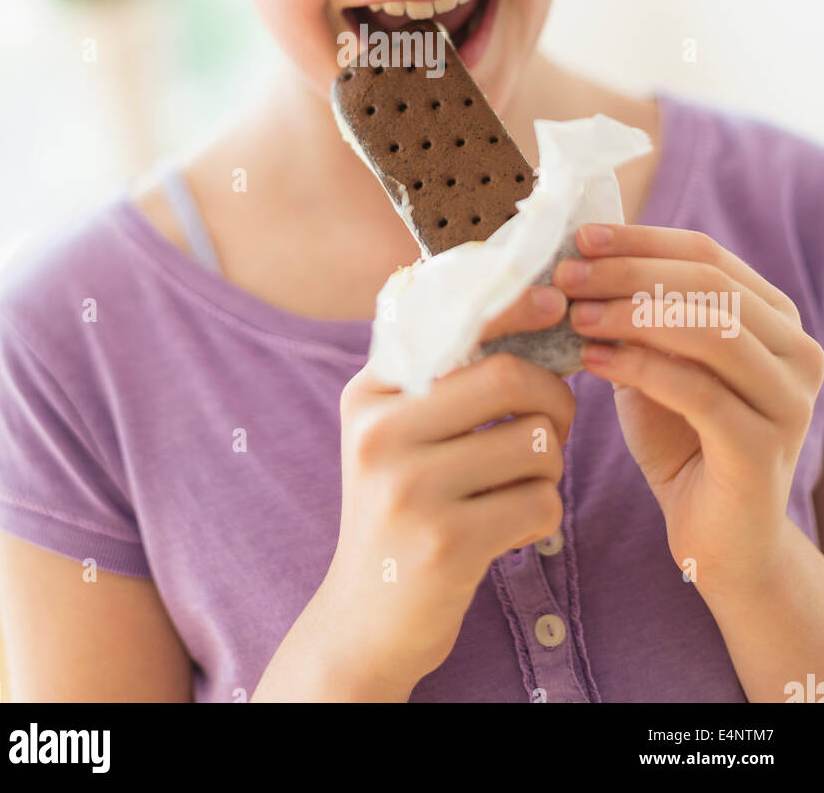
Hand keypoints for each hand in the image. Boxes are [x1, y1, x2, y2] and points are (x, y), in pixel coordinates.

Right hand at [322, 281, 573, 693]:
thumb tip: (519, 306)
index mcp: (368, 393)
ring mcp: (410, 487)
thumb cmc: (400, 511)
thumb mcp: (394, 435)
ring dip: (549, 467)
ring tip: (517, 487)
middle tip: (553, 426)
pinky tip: (511, 530)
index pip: (451, 325)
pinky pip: (540, 501)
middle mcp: (380, 431)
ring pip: (535, 443)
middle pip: (509, 377)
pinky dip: (542, 515)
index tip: (553, 299)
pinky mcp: (446, 541)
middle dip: (555, 401)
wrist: (366, 621)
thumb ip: (436, 377)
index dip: (512, 305)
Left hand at [552, 223, 823, 598]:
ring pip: (709, 331)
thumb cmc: (683, 442)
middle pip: (708, 284)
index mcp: (776, 320)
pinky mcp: (762, 449)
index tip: (580, 238)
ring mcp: (788, 401)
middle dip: (628, 273)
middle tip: (567, 276)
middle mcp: (797, 352)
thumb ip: (640, 314)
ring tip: (575, 316)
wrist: (719, 540)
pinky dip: (639, 368)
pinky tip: (592, 362)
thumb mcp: (659, 363)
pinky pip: (698, 392)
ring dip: (632, 315)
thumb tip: (581, 260)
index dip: (641, 241)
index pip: (707, 254)